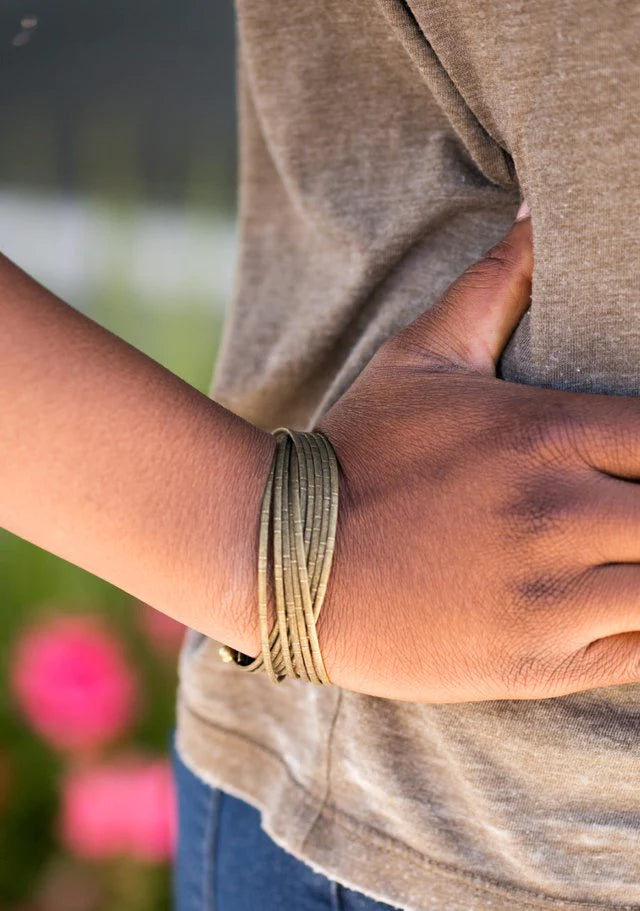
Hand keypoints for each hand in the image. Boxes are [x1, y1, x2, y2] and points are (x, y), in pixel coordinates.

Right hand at [317, 210, 639, 701]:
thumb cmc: (357, 452)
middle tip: (629, 503)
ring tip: (623, 553)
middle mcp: (557, 515)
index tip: (637, 459)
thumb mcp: (420, 357)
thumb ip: (496, 283)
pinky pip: (638, 654)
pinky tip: (618, 605)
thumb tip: (541, 207)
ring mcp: (548, 596)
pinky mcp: (533, 663)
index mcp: (545, 435)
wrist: (281, 559)